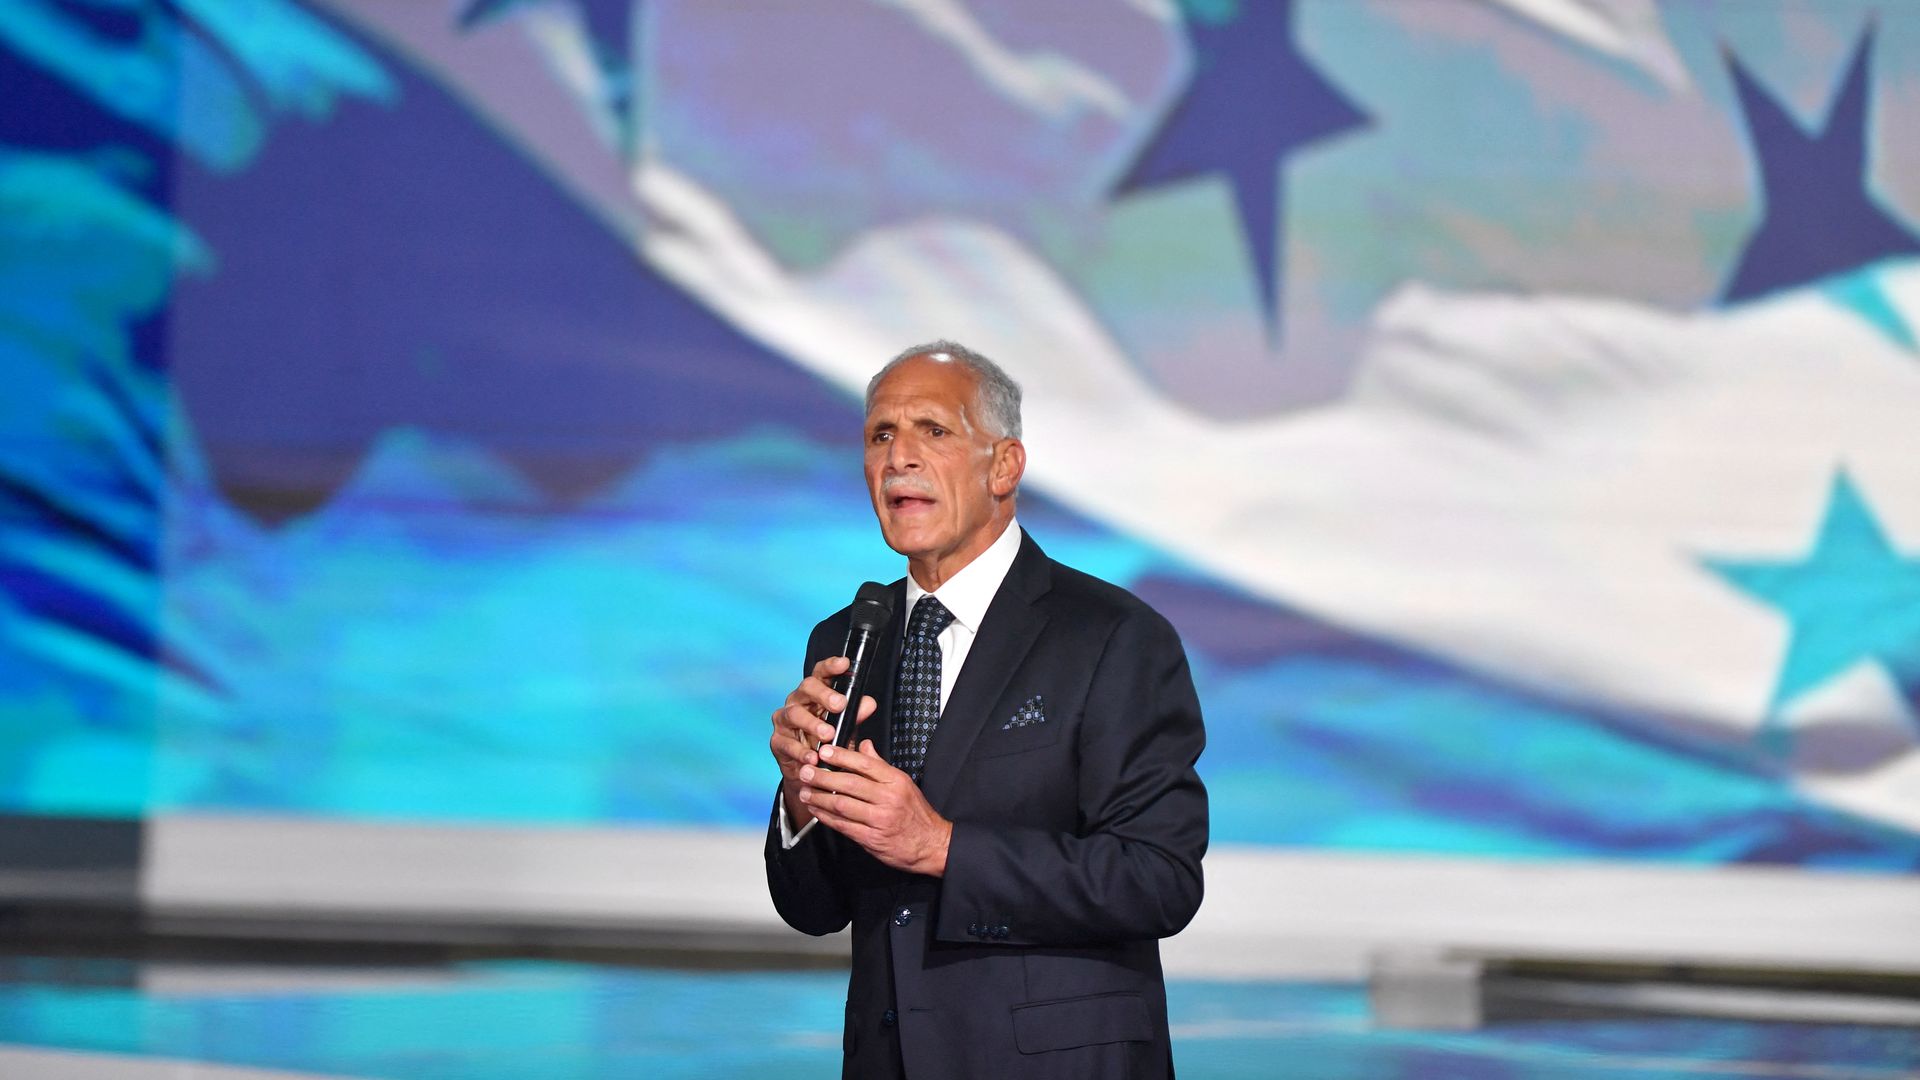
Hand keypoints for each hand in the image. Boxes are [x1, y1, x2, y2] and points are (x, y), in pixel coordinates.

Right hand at [769, 655, 876, 828]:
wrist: (809, 774)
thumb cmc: (827, 743)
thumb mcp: (845, 729)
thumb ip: (855, 716)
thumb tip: (868, 703)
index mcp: (815, 694)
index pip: (821, 674)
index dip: (831, 666)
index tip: (844, 663)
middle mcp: (797, 702)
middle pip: (806, 688)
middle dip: (824, 694)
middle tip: (840, 704)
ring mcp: (784, 720)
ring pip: (794, 714)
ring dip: (813, 724)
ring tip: (828, 734)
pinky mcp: (777, 741)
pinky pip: (787, 743)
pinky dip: (801, 751)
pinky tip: (813, 757)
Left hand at [797, 739, 950, 876]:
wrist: (931, 845)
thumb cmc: (916, 814)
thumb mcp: (903, 784)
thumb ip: (880, 765)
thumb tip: (864, 746)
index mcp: (895, 781)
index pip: (864, 764)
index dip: (841, 756)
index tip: (823, 751)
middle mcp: (888, 799)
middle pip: (849, 783)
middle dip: (822, 776)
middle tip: (806, 771)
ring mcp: (879, 819)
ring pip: (842, 804)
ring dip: (819, 797)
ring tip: (805, 791)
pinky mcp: (871, 838)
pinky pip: (843, 825)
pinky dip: (826, 817)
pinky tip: (817, 810)